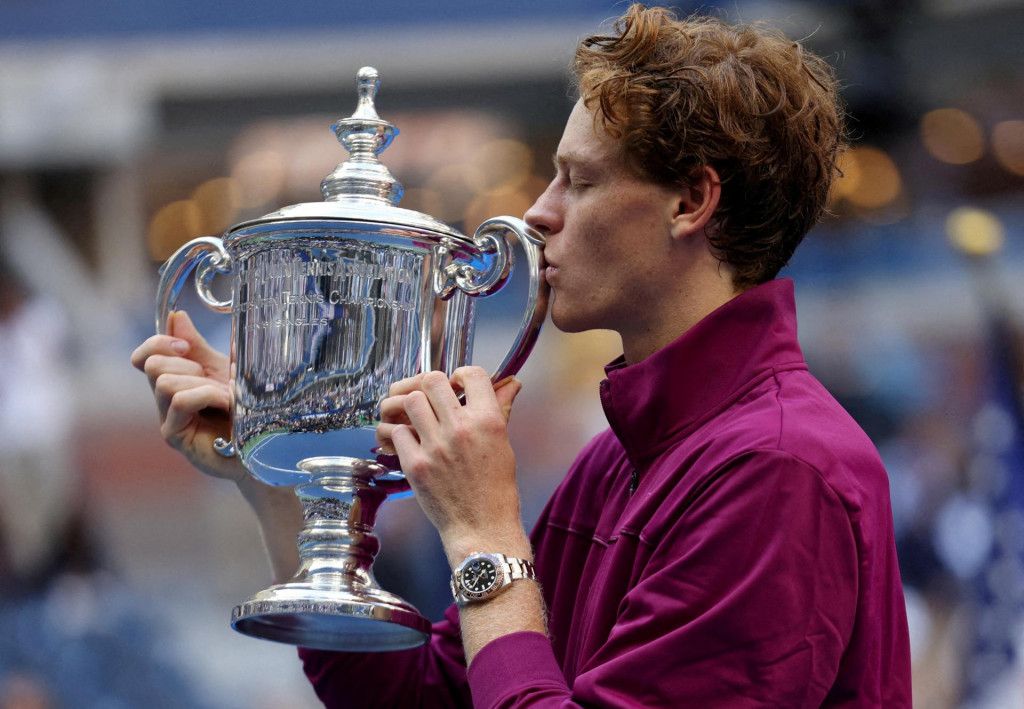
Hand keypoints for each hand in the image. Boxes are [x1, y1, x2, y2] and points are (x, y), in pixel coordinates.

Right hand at [130, 310, 245, 481]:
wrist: (265, 443)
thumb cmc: (245, 409)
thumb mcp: (223, 370)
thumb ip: (199, 347)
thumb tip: (176, 316)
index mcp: (175, 380)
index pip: (144, 357)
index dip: (158, 343)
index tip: (185, 345)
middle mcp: (165, 401)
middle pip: (152, 366)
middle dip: (187, 364)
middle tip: (215, 379)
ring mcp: (169, 420)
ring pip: (164, 383)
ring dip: (201, 383)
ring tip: (227, 395)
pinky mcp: (176, 436)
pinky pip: (179, 402)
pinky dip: (205, 395)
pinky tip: (227, 403)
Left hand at [376, 367, 528, 561]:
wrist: (482, 528)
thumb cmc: (496, 490)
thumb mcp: (504, 445)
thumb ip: (500, 410)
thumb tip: (511, 383)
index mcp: (488, 421)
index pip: (472, 374)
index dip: (461, 374)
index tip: (457, 385)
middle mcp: (461, 429)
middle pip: (433, 381)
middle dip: (432, 387)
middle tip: (434, 400)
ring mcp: (436, 446)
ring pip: (411, 402)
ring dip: (413, 407)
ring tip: (419, 419)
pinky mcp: (415, 464)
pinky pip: (396, 432)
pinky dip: (400, 434)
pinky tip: (410, 442)